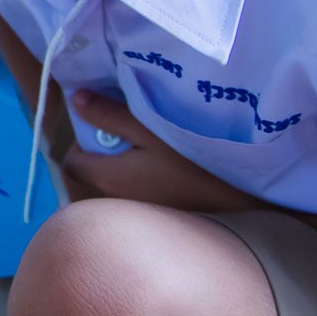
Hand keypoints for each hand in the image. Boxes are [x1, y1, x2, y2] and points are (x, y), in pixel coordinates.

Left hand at [61, 89, 262, 215]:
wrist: (243, 205)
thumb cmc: (193, 163)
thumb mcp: (150, 129)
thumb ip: (111, 116)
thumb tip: (77, 100)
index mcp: (108, 178)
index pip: (72, 161)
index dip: (83, 139)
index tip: (106, 122)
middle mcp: (116, 200)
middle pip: (96, 171)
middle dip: (107, 149)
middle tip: (135, 130)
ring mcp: (138, 211)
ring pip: (119, 181)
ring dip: (128, 163)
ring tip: (156, 145)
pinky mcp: (160, 215)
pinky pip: (140, 192)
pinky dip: (146, 177)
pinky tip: (172, 165)